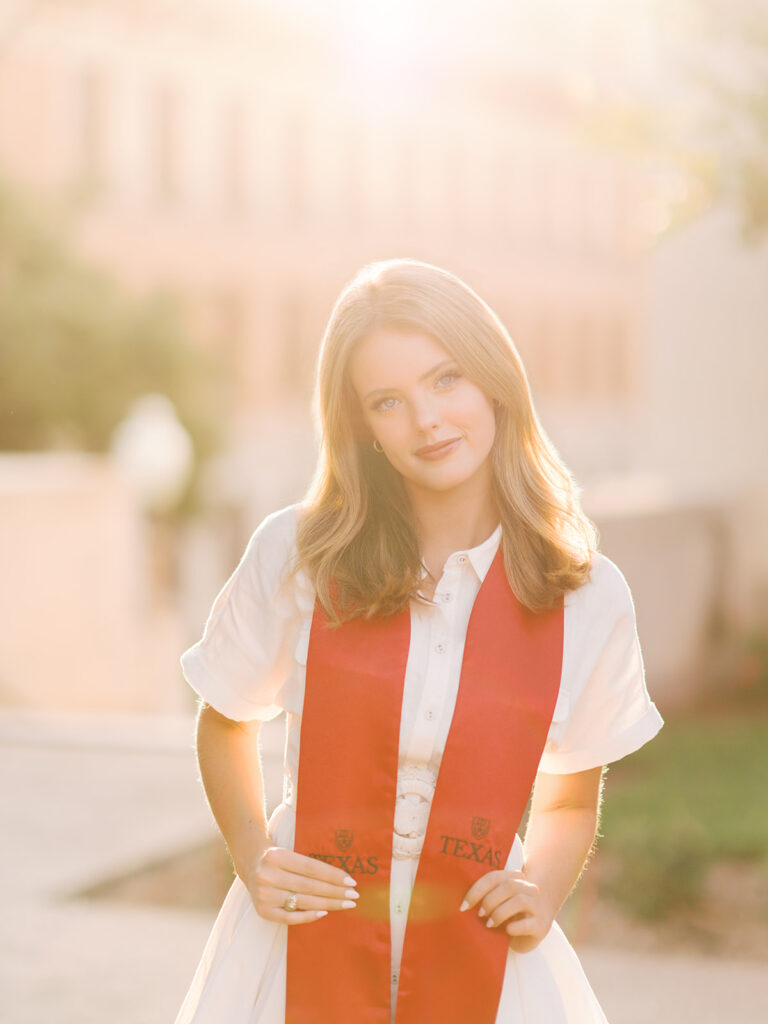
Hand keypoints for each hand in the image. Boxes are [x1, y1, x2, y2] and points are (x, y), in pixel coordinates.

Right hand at [243, 846, 359, 924]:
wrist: (250, 863)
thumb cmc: (278, 857)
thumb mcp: (290, 852)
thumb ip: (309, 865)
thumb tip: (341, 879)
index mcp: (277, 856)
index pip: (311, 868)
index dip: (333, 875)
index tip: (351, 881)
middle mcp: (268, 875)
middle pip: (309, 886)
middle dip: (335, 892)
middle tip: (354, 896)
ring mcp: (264, 895)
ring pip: (302, 902)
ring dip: (328, 904)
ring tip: (345, 904)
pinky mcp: (262, 911)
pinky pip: (290, 918)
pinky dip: (308, 916)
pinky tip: (324, 912)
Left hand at [460, 869, 554, 952]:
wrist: (536, 928)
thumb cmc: (510, 914)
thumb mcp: (498, 902)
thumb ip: (486, 896)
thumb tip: (462, 904)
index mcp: (515, 878)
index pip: (494, 877)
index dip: (477, 890)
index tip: (464, 906)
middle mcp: (528, 889)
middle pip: (508, 886)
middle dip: (489, 900)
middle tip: (479, 914)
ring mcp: (537, 906)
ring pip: (519, 901)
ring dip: (499, 913)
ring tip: (489, 924)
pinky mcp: (541, 925)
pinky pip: (527, 923)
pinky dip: (514, 927)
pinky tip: (506, 931)